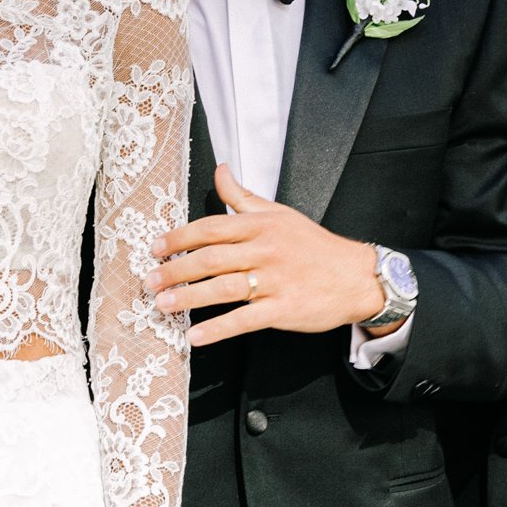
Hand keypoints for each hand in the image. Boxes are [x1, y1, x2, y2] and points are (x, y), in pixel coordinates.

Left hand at [147, 166, 384, 345]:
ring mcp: (274, 281)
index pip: (211, 228)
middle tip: (149, 280)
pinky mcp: (283, 309)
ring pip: (222, 288)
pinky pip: (244, 320)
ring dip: (188, 298)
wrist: (357, 276)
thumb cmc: (314, 245)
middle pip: (210, 259)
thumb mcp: (280, 213)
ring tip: (162, 305)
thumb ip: (243, 197)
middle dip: (175, 270)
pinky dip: (217, 329)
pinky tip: (195, 336)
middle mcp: (265, 250)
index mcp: (261, 226)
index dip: (179, 238)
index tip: (155, 247)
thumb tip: (220, 170)